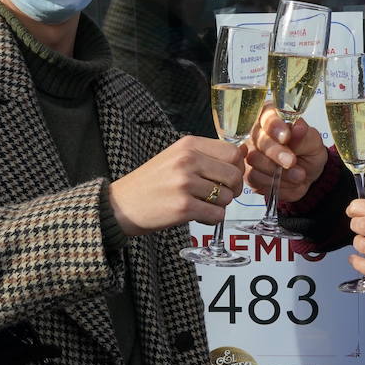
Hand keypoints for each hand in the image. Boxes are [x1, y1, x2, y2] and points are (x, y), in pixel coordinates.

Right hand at [107, 136, 244, 235]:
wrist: (121, 205)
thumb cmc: (151, 182)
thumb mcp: (176, 157)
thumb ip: (207, 155)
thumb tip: (244, 152)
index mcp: (188, 145)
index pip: (233, 152)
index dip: (237, 168)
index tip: (228, 177)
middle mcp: (188, 161)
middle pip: (234, 175)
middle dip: (233, 189)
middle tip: (220, 196)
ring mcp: (185, 184)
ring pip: (227, 198)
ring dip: (219, 206)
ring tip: (201, 205)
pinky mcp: (183, 208)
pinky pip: (217, 215)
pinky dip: (212, 219)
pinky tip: (197, 216)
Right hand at [243, 104, 327, 202]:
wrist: (308, 175)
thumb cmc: (308, 152)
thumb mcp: (313, 142)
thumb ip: (304, 136)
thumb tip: (298, 127)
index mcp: (273, 118)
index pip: (267, 116)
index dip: (274, 126)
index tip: (286, 137)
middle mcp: (257, 133)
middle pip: (258, 139)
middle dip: (276, 152)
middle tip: (291, 161)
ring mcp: (250, 153)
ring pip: (255, 160)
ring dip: (278, 170)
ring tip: (299, 175)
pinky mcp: (248, 173)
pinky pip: (255, 177)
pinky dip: (275, 182)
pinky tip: (289, 182)